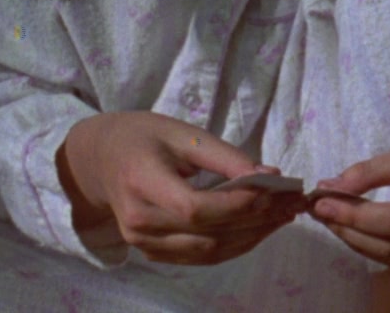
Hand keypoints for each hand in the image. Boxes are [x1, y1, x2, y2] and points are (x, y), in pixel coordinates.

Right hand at [57, 111, 303, 264]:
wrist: (98, 160)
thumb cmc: (141, 137)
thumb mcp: (180, 132)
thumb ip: (224, 157)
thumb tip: (269, 177)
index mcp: (140, 182)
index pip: (194, 208)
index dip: (237, 206)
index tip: (274, 191)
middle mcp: (139, 222)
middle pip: (207, 235)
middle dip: (256, 221)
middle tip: (292, 203)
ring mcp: (143, 243)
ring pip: (209, 252)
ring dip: (252, 237)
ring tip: (282, 216)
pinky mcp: (152, 253)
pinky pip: (201, 257)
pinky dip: (234, 244)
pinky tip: (258, 228)